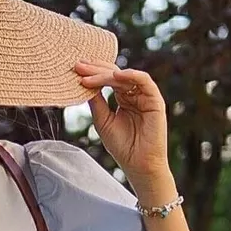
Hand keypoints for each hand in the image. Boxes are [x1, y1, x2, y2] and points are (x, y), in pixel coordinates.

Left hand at [73, 60, 169, 177]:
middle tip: (79, 66)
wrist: (138, 165)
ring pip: (126, 76)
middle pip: (115, 74)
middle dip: (96, 69)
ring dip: (107, 73)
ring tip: (89, 74)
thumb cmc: (122, 146)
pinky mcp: (155, 101)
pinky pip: (144, 82)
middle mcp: (134, 94)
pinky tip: (115, 75)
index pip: (108, 79)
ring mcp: (145, 96)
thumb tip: (83, 83)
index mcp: (123, 98)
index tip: (75, 70)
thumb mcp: (103, 120)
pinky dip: (131, 75)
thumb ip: (96, 101)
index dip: (92, 73)